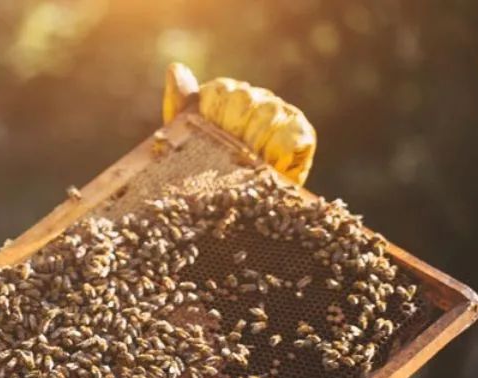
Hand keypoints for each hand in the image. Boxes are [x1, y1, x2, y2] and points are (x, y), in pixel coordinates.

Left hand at [162, 62, 316, 184]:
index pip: (222, 91)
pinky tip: (272, 161)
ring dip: (255, 139)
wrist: (232, 209)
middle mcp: (257, 100)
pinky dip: (284, 145)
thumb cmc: (206, 171)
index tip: (210, 137)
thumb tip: (175, 68)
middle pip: (245, 98)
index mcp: (230, 97)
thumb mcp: (188, 140)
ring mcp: (282, 115)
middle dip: (233, 127)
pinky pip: (296, 131)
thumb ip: (182, 105)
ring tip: (248, 161)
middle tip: (229, 153)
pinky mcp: (302, 134)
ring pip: (269, 112)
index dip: (213, 115)